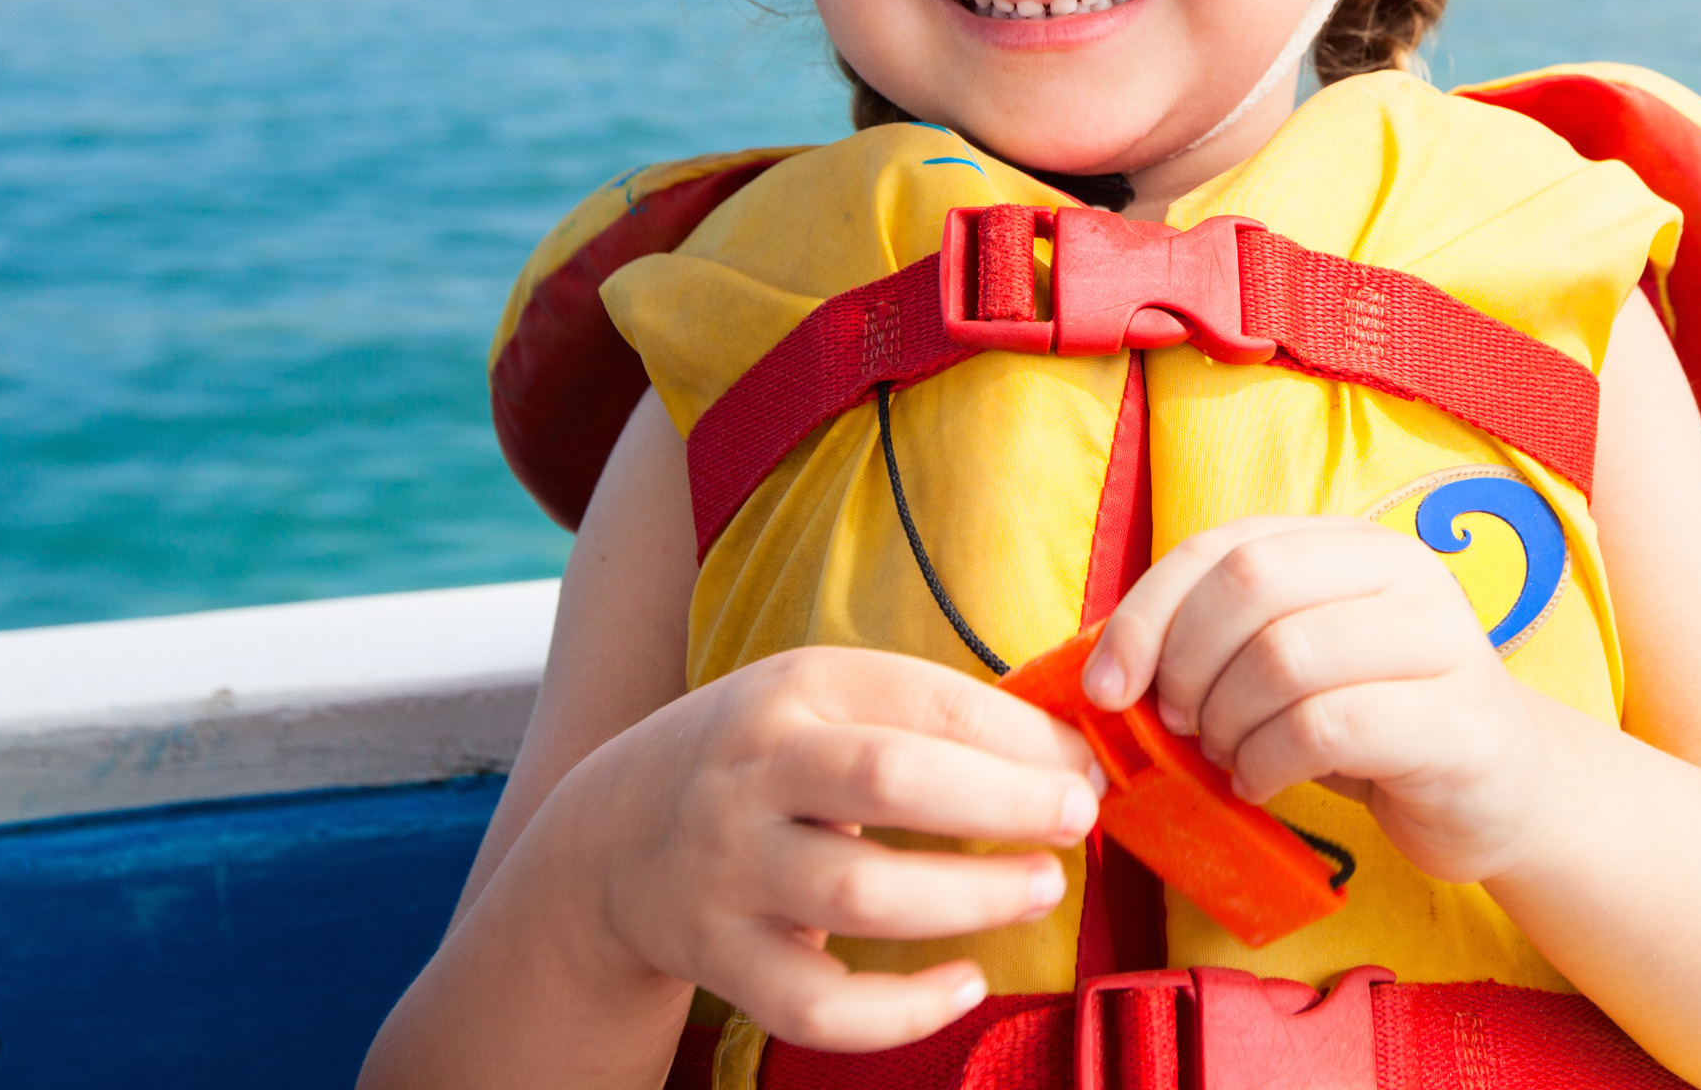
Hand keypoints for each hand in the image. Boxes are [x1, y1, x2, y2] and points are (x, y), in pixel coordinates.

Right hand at [534, 645, 1098, 1051]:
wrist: (614, 832)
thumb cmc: (766, 757)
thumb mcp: (827, 698)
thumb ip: (932, 716)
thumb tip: (1070, 751)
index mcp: (798, 689)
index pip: (929, 702)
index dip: (1023, 738)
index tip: (1086, 765)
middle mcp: (756, 773)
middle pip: (892, 780)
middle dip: (1004, 801)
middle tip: (1077, 818)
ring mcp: (731, 870)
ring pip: (859, 893)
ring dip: (969, 897)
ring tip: (1040, 889)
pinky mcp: (721, 959)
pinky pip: (817, 1005)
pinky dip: (901, 1010)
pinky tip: (965, 983)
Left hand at [1081, 514, 1555, 884]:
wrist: (1501, 792)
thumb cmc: (1375, 724)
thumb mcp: (1298, 663)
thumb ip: (1224, 641)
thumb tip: (1108, 670)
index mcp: (1352, 543)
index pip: (1224, 546)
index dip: (1148, 613)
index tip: (1108, 687)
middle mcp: (1403, 572)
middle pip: (1250, 585)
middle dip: (1186, 665)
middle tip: (1178, 725)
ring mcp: (1440, 641)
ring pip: (1284, 657)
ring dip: (1226, 724)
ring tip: (1228, 758)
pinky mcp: (1457, 722)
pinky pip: (1328, 728)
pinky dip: (1269, 763)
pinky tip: (1263, 783)